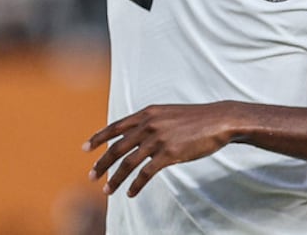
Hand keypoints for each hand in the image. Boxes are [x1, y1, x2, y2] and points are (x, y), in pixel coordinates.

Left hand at [85, 102, 237, 196]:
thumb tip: (134, 136)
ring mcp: (158, 139)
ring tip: (108, 190)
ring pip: (127, 163)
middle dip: (102, 164)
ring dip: (115, 179)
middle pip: (116, 148)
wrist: (220, 120)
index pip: (115, 127)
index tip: (85, 149)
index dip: (98, 138)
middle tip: (91, 176)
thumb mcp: (169, 114)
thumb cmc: (197, 119)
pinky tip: (131, 193)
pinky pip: (146, 173)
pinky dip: (135, 185)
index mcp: (148, 113)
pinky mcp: (170, 154)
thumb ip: (151, 122)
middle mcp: (149, 125)